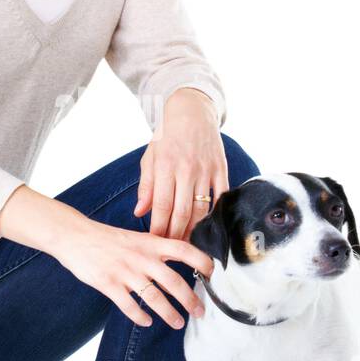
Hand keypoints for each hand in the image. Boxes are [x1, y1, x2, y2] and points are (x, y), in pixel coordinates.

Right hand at [50, 215, 214, 329]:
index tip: (213, 273)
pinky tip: (147, 322)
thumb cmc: (107, 239)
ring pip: (154, 298)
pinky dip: (140, 317)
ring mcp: (125, 272)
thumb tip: (179, 259)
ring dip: (169, 314)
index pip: (184, 250)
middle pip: (174, 281)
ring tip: (178, 323)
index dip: (202, 261)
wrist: (75, 236)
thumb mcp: (136, 237)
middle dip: (190, 300)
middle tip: (200, 312)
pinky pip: (129, 306)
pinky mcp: (109, 284)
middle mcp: (141, 258)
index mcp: (150, 243)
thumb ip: (155, 249)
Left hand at [133, 89, 229, 240]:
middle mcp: (186, 169)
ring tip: (187, 241)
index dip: (158, 229)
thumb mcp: (150, 158)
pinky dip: (214, 214)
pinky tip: (207, 226)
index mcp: (165, 167)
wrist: (192, 112)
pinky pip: (220, 197)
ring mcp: (205, 170)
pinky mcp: (220, 169)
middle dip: (175, 234)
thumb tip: (139, 212)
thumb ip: (145, 187)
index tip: (155, 242)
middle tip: (171, 248)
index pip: (161, 206)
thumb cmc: (167, 137)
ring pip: (201, 209)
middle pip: (181, 212)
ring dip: (194, 229)